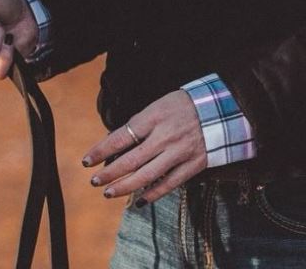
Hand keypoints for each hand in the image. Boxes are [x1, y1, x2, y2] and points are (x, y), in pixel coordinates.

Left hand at [82, 90, 206, 205]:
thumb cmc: (182, 105)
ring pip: (147, 176)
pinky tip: (138, 201)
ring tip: (109, 193)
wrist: (219, 109)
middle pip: (131, 160)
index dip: (101, 150)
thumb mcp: (158, 106)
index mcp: (154, 116)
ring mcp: (180, 152)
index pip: (121, 137)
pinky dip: (152, 194)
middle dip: (109, 173)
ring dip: (125, 187)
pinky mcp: (193, 165)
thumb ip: (140, 124)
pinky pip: (169, 184)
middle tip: (94, 181)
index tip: (86, 161)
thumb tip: (117, 144)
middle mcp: (165, 136)